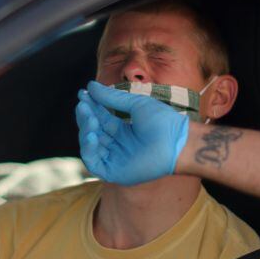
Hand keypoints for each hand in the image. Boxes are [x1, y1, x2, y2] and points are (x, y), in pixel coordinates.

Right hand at [75, 81, 189, 185]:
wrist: (177, 142)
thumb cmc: (163, 122)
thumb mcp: (135, 104)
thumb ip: (112, 97)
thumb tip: (90, 86)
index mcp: (123, 131)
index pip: (100, 118)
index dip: (90, 106)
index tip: (82, 93)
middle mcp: (118, 145)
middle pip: (93, 131)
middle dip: (86, 117)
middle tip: (83, 105)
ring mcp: (116, 159)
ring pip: (90, 146)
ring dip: (86, 132)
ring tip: (91, 119)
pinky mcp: (115, 172)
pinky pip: (93, 163)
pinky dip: (88, 150)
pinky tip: (91, 135)